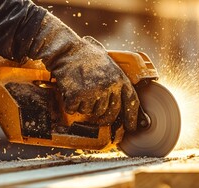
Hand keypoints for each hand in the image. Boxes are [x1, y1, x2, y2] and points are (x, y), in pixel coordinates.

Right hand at [28, 14, 139, 130]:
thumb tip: (120, 100)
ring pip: (91, 112)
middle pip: (110, 113)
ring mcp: (94, 91)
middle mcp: (109, 86)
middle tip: (96, 116)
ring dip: (84, 106)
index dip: (132, 117)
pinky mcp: (78, 95)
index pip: (131, 101)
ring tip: (79, 90)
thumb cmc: (85, 54)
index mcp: (119, 77)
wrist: (66, 49)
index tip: (132, 127)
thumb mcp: (108, 63)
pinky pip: (74, 109)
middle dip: (103, 117)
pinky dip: (69, 104)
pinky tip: (69, 91)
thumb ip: (115, 79)